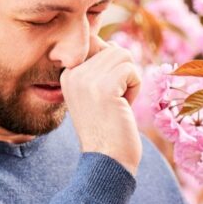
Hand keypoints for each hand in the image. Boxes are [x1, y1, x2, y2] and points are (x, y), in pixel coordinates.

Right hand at [60, 35, 141, 176]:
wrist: (106, 160)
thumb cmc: (108, 128)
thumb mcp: (96, 93)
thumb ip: (100, 67)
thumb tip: (114, 45)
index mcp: (68, 73)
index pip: (97, 43)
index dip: (112, 67)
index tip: (106, 95)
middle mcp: (72, 73)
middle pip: (114, 48)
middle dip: (123, 74)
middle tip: (114, 101)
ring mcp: (86, 79)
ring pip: (124, 55)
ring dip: (130, 80)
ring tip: (118, 103)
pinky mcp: (104, 87)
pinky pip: (132, 70)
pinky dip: (135, 89)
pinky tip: (123, 107)